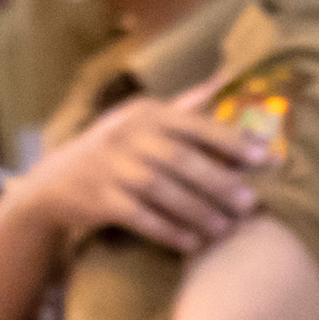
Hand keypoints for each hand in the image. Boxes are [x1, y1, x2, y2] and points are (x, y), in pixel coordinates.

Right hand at [15, 97, 271, 252]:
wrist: (54, 182)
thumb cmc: (114, 149)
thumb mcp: (143, 119)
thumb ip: (186, 105)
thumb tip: (229, 76)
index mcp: (146, 113)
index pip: (195, 125)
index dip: (231, 142)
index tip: (264, 159)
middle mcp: (127, 136)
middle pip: (181, 160)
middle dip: (219, 183)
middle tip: (251, 204)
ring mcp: (111, 167)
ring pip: (163, 190)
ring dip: (198, 211)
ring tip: (226, 229)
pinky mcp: (100, 199)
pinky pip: (141, 217)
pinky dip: (169, 231)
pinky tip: (193, 243)